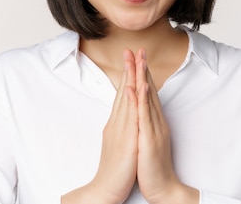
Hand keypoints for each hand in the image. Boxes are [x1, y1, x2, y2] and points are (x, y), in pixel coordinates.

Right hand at [62, 50, 138, 203]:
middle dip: (129, 69)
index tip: (132, 58)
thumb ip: (121, 126)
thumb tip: (125, 115)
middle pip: (123, 91)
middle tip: (132, 49)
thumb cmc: (115, 168)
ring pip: (126, 99)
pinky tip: (133, 88)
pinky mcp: (126, 141)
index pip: (123, 94)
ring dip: (131, 78)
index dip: (128, 75)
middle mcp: (117, 123)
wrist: (105, 189)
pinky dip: (131, 101)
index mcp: (117, 123)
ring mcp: (121, 130)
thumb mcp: (119, 142)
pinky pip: (130, 117)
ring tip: (134, 60)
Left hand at [135, 49, 198, 203]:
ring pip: (148, 99)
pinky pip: (144, 117)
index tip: (137, 57)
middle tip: (138, 48)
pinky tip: (137, 87)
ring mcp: (154, 129)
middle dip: (143, 68)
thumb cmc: (152, 166)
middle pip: (149, 90)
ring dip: (143, 77)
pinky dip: (140, 101)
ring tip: (138, 59)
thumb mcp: (148, 140)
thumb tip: (141, 111)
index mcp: (153, 121)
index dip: (142, 73)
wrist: (163, 188)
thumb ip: (146, 124)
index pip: (148, 93)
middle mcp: (156, 121)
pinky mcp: (149, 139)